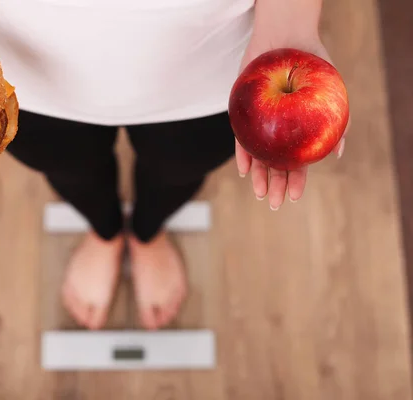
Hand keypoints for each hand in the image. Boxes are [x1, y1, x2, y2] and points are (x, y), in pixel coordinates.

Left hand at [235, 37, 348, 209]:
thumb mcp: (330, 92)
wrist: (286, 39)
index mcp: (298, 131)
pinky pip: (241, 139)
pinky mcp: (243, 115)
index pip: (297, 162)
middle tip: (275, 204)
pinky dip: (243, 155)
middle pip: (276, 164)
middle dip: (276, 185)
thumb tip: (337, 153)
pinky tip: (244, 170)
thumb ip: (338, 121)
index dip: (296, 180)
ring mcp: (260, 124)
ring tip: (261, 193)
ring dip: (259, 176)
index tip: (294, 197)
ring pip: (258, 156)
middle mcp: (278, 131)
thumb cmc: (312, 64)